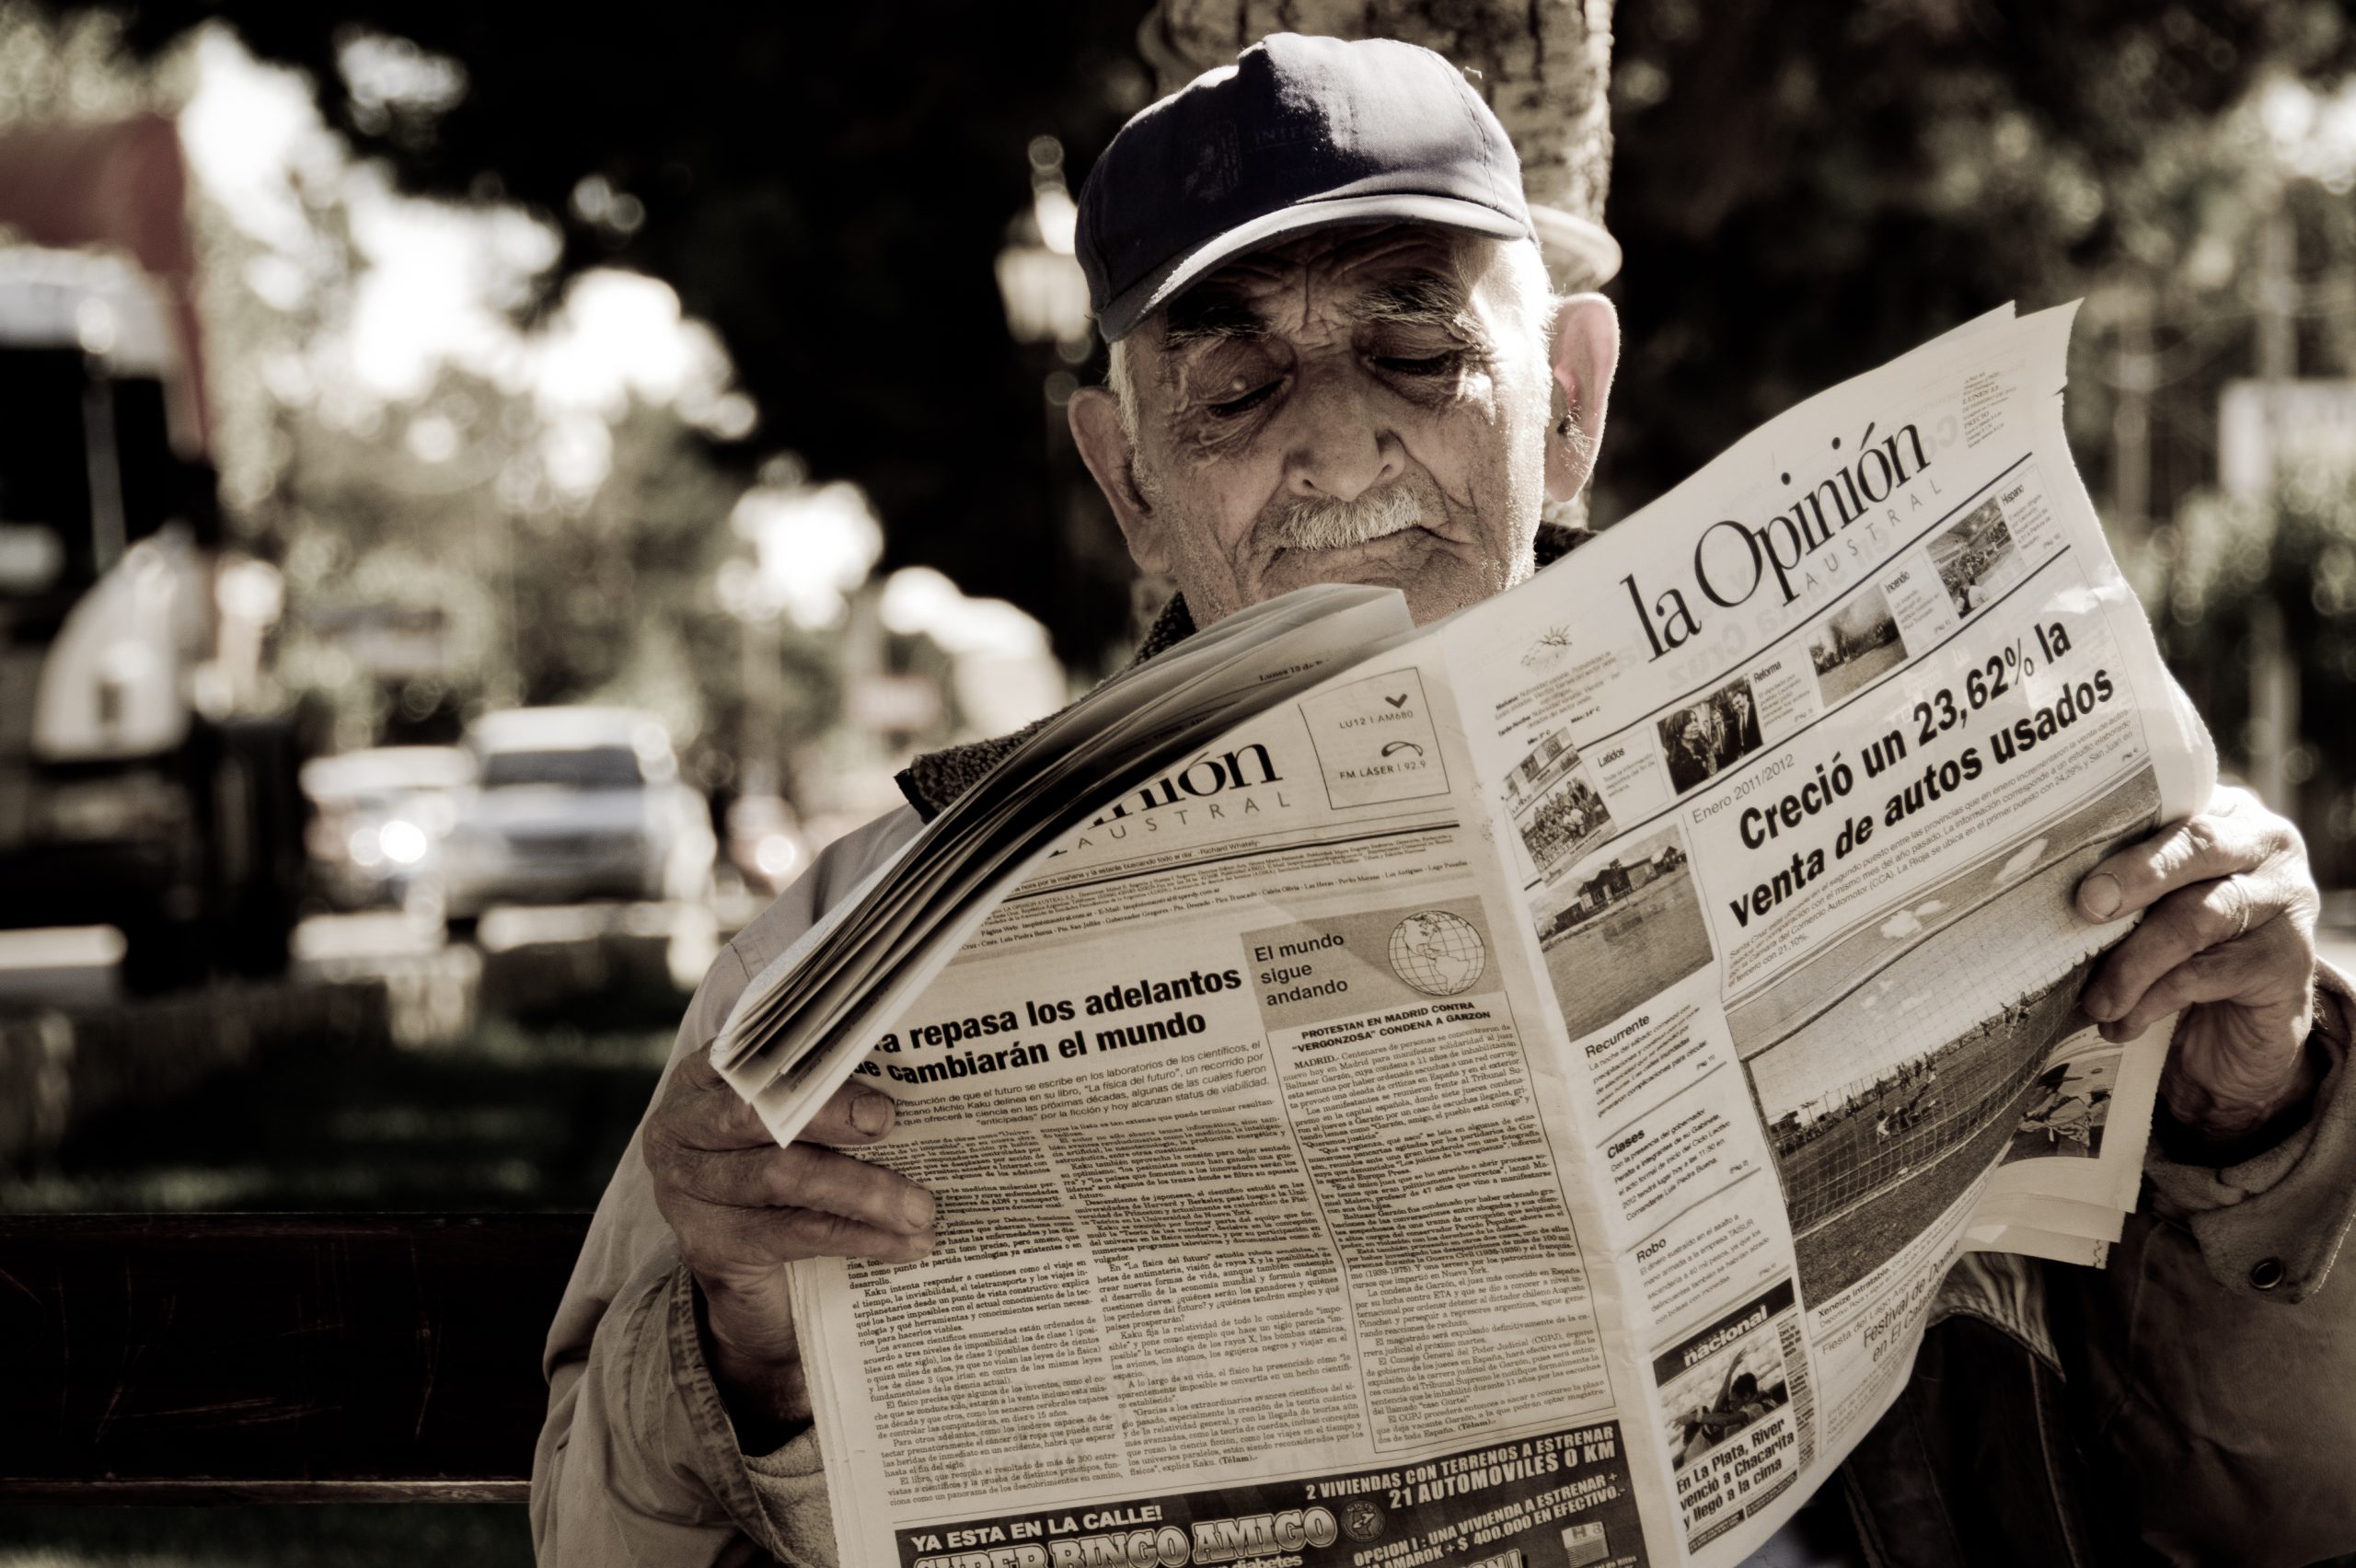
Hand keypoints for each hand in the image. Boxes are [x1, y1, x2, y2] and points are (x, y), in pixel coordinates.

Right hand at [644, 1054, 934, 1446]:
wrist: (754, 1285)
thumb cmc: (787, 1179)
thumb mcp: (800, 1128)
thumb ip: (831, 1095)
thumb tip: (911, 1079)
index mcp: (704, 1077)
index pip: (756, 1052)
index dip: (808, 1053)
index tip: (861, 1054)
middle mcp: (681, 1125)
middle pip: (758, 1110)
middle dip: (829, 1111)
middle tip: (887, 1119)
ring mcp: (685, 1188)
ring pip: (782, 1176)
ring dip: (863, 1190)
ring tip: (922, 1207)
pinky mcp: (708, 1244)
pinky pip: (793, 1233)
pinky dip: (856, 1236)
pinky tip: (903, 1243)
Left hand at [2075, 787, 2321, 1143]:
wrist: (2239, 1031)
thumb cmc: (2177, 948)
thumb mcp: (2145, 906)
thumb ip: (2114, 882)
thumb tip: (2029, 883)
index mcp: (2222, 814)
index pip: (2172, 802)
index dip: (2119, 820)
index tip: (2063, 844)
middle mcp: (2264, 845)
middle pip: (2197, 845)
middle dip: (2134, 875)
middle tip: (2085, 907)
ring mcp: (2287, 902)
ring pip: (2199, 916)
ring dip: (2133, 961)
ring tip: (2095, 999)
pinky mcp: (2291, 963)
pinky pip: (2210, 973)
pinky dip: (2154, 999)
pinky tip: (2122, 1022)